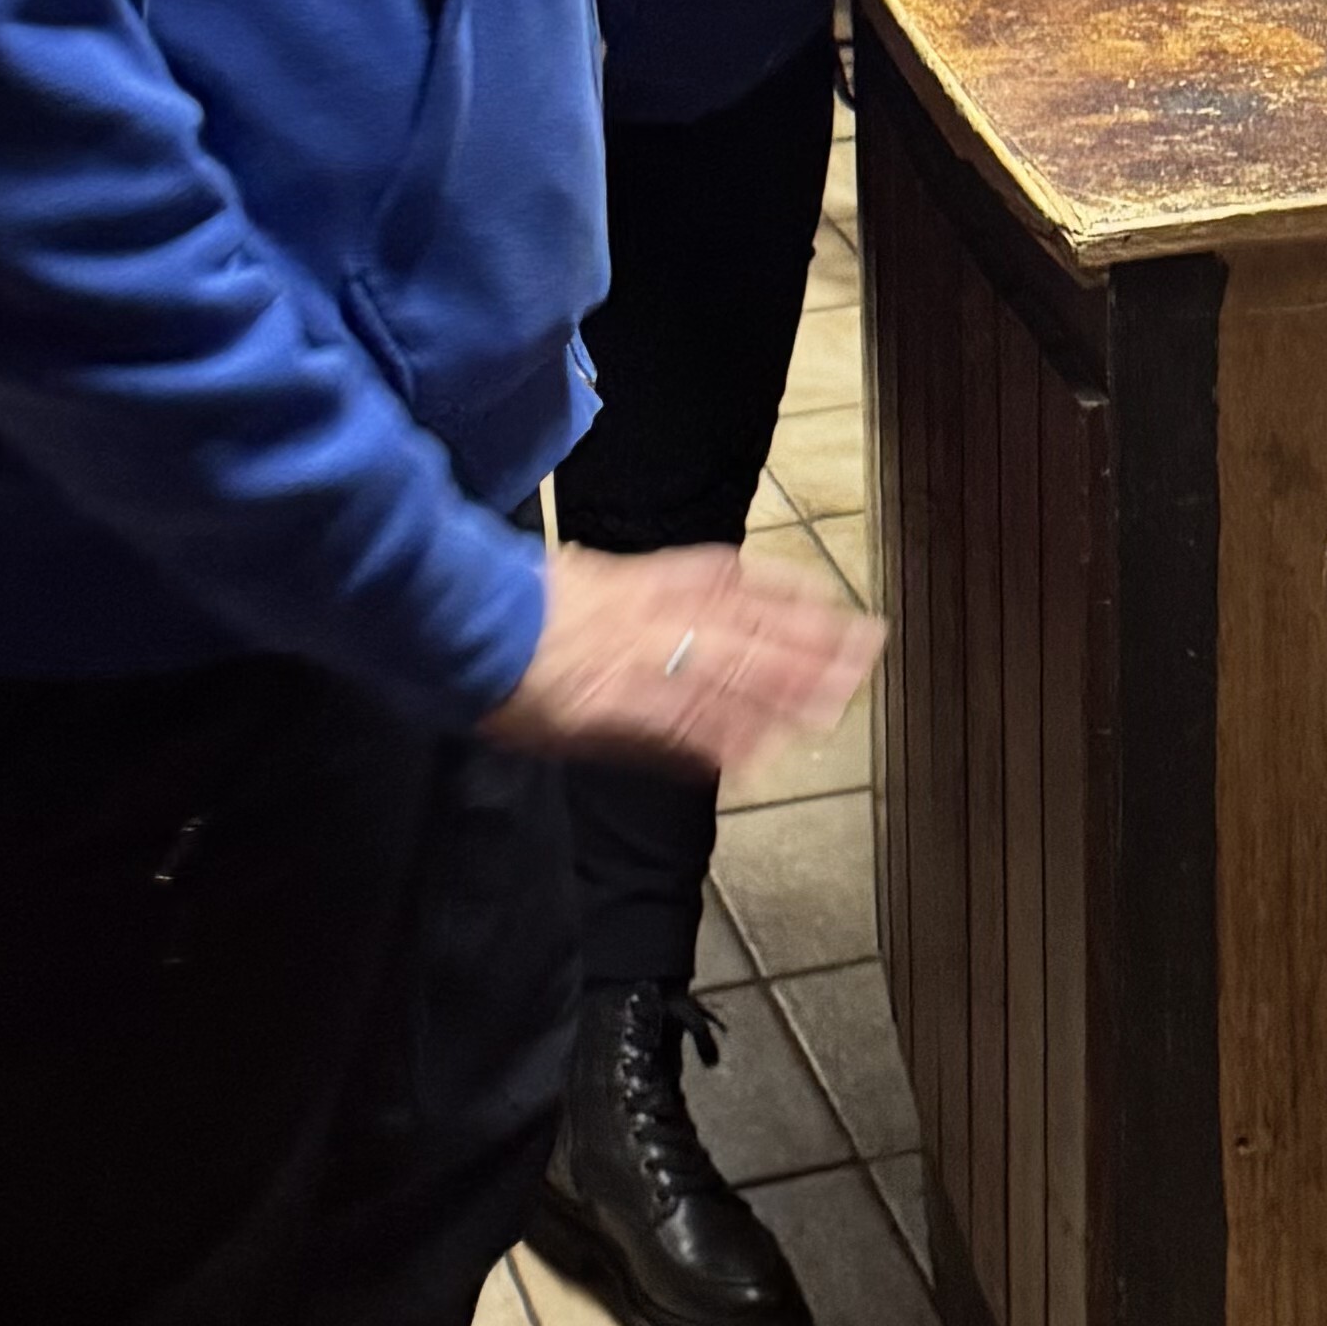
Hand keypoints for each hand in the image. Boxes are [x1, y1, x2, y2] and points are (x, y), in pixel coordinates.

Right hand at [487, 542, 884, 781]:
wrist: (458, 618)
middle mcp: (656, 616)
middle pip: (751, 630)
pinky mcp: (616, 709)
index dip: (794, 599)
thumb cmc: (513, 602)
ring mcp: (640, 663)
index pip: (738, 586)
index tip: (838, 609)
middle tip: (867, 654)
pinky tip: (760, 755)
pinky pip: (682, 729)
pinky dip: (723, 740)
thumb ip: (648, 583)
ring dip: (787, 693)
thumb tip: (703, 588)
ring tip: (838, 703)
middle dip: (812, 646)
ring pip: (731, 677)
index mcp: (648, 579)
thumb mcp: (585, 571)